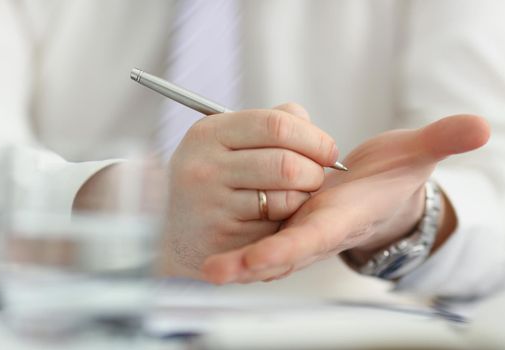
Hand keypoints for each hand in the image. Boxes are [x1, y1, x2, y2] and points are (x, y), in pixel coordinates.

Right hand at [161, 103, 339, 278]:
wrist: (176, 230)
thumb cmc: (211, 180)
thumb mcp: (225, 142)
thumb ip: (268, 124)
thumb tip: (307, 123)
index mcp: (208, 134)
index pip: (276, 124)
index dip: (313, 137)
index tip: (329, 150)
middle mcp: (204, 167)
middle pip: (286, 163)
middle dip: (315, 171)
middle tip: (315, 176)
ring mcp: (211, 205)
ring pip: (286, 198)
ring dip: (303, 197)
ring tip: (295, 194)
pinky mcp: (222, 237)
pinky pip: (275, 227)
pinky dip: (286, 221)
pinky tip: (274, 217)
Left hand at [202, 115, 489, 282]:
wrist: (377, 195)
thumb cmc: (391, 178)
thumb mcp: (415, 154)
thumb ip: (442, 141)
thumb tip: (480, 127)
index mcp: (338, 218)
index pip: (310, 236)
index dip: (284, 249)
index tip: (250, 264)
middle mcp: (312, 229)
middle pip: (279, 251)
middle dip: (249, 265)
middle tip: (211, 274)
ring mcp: (295, 230)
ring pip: (262, 247)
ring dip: (235, 261)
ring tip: (204, 272)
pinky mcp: (283, 221)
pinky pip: (255, 233)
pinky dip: (235, 243)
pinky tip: (208, 253)